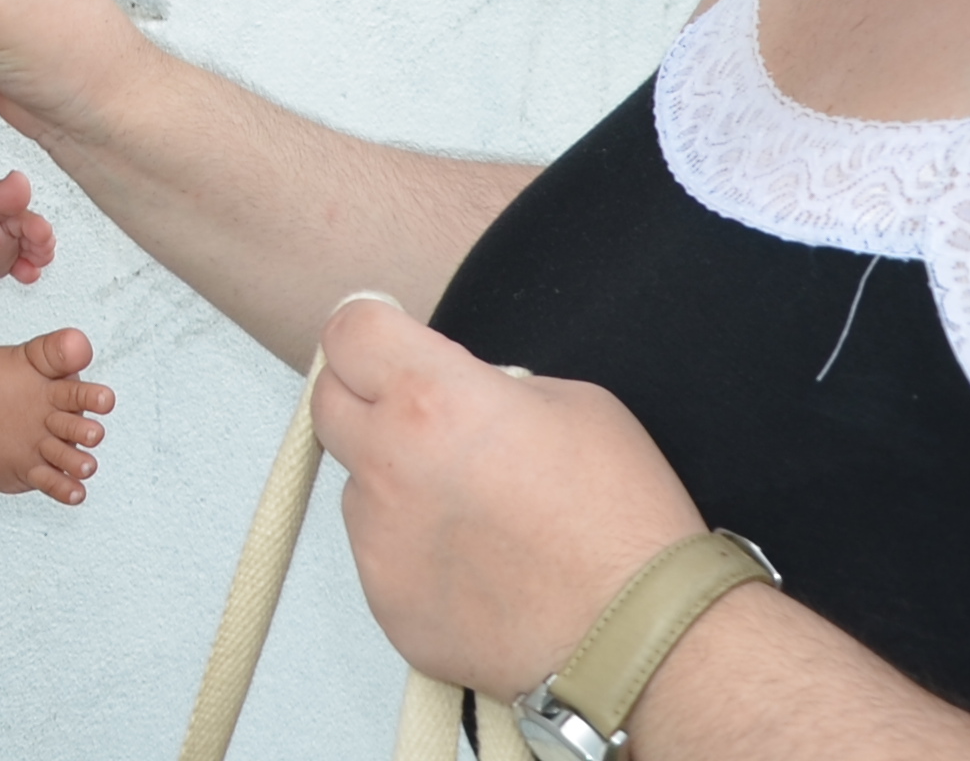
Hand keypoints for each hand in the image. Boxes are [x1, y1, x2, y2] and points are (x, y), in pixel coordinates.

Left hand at [311, 292, 700, 698]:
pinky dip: (414, 552)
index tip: (391, 342)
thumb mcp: (573, 402)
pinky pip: (380, 556)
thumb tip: (458, 394)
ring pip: (358, 486)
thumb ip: (488, 385)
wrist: (640, 638)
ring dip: (395, 483)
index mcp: (431, 399)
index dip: (372, 331)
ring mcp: (379, 544)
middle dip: (367, 398)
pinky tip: (479, 566)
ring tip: (474, 513)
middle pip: (328, 403)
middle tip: (425, 419)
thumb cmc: (622, 519)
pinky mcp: (387, 605)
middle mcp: (389, 466)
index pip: (348, 332)